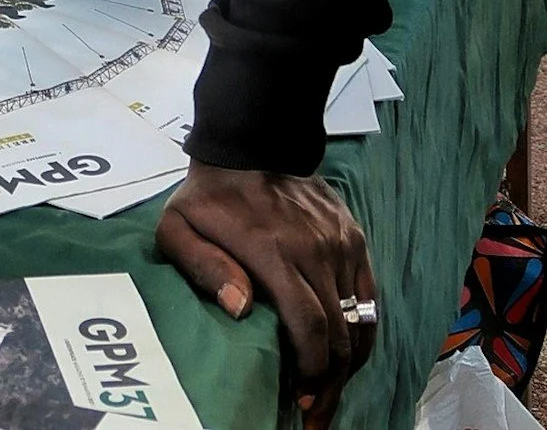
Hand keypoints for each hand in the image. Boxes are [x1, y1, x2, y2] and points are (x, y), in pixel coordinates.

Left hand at [156, 163, 375, 424]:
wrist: (248, 143)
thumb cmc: (207, 196)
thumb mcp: (178, 228)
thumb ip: (202, 267)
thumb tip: (240, 308)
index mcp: (274, 251)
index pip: (309, 325)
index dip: (312, 370)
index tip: (302, 400)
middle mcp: (315, 249)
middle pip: (339, 333)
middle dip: (332, 381)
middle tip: (316, 411)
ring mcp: (339, 242)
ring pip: (359, 319)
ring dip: (349, 362)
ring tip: (332, 388)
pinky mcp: (353, 236)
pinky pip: (368, 295)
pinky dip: (363, 330)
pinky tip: (348, 352)